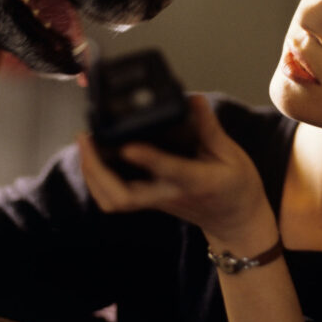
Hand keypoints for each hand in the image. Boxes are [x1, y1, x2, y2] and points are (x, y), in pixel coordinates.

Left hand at [77, 95, 277, 252]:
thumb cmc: (237, 188)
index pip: (168, 171)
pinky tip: (92, 158)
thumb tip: (193, 99)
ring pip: (114, 200)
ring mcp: (156, 202)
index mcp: (195, 181)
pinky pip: (114, 198)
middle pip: (124, 196)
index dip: (147, 159)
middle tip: (86, 138)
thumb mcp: (232, 155)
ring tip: (84, 143)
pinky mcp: (148, 202)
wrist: (236, 223)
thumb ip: (209, 127)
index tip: (128, 145)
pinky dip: (97, 180)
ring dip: (92, 174)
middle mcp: (169, 194)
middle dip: (98, 169)